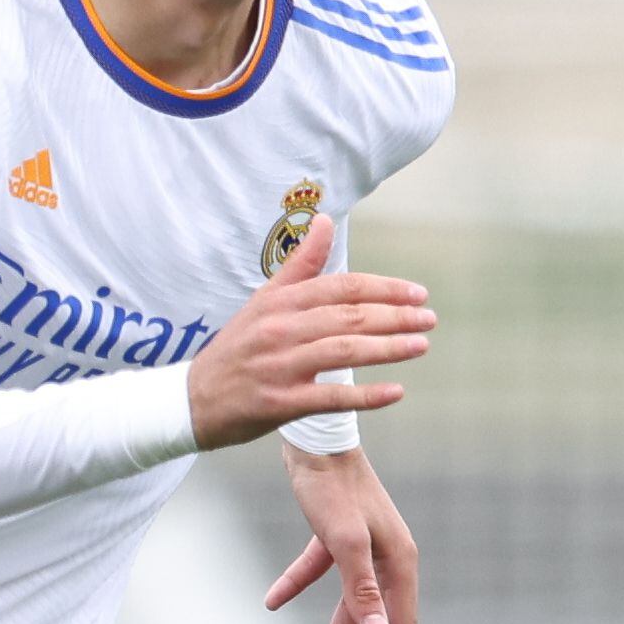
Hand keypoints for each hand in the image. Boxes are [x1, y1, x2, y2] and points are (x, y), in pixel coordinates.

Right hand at [185, 219, 431, 449]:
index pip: (341, 287)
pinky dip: (366, 395)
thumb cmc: (237, 348)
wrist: (193, 399)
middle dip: (395, 316)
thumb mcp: (264, 300)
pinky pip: (331, 396)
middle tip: (429, 318)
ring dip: (388, 348)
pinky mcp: (281, 403)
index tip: (417, 293)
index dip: (384, 288)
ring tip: (421, 345)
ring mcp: (281, 367)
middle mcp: (281, 330)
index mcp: (280, 302)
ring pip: (344, 352)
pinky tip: (396, 391)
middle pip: (349, 317)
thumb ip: (300, 264)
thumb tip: (326, 220)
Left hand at [268, 441, 419, 623]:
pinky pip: (319, 570)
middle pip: (382, 616)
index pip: (402, 622)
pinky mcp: (335, 533)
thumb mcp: (345, 543)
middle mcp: (386, 555)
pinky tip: (273, 600)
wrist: (313, 440)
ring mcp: (362, 544)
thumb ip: (361, 590)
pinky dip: (298, 585)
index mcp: (399, 560)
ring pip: (352, 599)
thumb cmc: (332, 488)